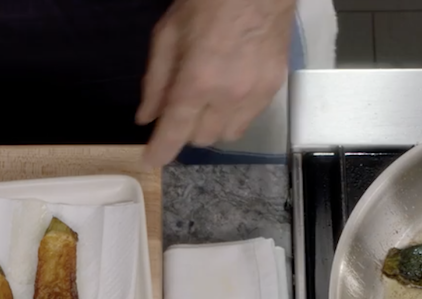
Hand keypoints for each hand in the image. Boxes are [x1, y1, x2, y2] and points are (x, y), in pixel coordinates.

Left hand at [136, 0, 294, 167]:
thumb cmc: (208, 1)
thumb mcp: (168, 33)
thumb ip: (156, 81)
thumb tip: (146, 116)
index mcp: (198, 80)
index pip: (176, 131)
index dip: (160, 151)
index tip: (151, 161)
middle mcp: (229, 96)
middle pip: (202, 139)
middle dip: (186, 130)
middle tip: (180, 108)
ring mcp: (256, 94)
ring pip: (229, 135)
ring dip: (211, 126)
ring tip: (206, 102)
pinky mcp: (274, 88)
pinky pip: (250, 119)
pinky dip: (233, 114)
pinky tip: (228, 93)